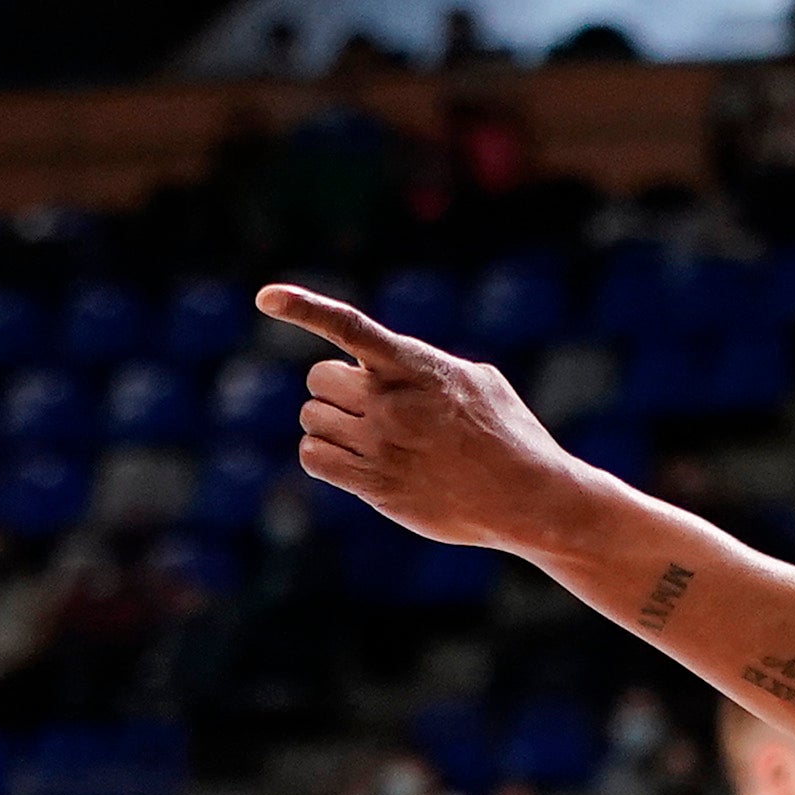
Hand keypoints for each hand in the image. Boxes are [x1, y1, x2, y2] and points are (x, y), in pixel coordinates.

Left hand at [256, 284, 600, 552]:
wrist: (528, 497)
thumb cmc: (510, 435)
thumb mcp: (478, 379)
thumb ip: (426, 366)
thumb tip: (390, 363)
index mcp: (417, 366)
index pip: (349, 327)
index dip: (303, 307)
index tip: (266, 298)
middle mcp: (391, 402)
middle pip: (318, 380)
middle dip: (335, 390)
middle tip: (366, 407)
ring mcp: (380, 445)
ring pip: (312, 419)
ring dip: (330, 425)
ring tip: (369, 438)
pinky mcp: (374, 485)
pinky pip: (314, 458)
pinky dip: (323, 455)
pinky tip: (351, 460)